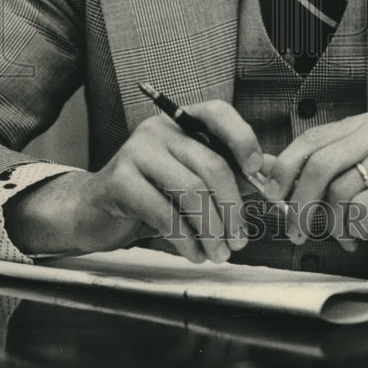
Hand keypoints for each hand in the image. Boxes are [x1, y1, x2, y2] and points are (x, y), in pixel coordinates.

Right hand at [5, 100, 262, 262]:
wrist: (93, 212)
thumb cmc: (151, 194)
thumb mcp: (191, 178)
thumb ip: (230, 172)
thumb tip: (274, 175)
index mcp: (181, 121)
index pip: (218, 112)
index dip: (244, 139)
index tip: (259, 176)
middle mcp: (159, 128)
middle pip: (211, 165)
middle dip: (232, 208)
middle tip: (239, 241)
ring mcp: (136, 151)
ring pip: (190, 191)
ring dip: (211, 230)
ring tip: (219, 254)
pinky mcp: (118, 180)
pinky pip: (163, 213)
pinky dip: (186, 240)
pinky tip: (194, 255)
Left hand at [264, 113, 367, 253]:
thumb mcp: (356, 181)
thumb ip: (315, 174)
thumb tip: (263, 170)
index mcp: (363, 125)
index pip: (310, 139)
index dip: (284, 169)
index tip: (272, 199)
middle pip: (319, 162)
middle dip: (298, 201)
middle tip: (294, 231)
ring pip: (340, 188)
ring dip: (331, 224)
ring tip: (341, 238)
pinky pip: (362, 207)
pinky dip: (352, 229)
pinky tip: (359, 238)